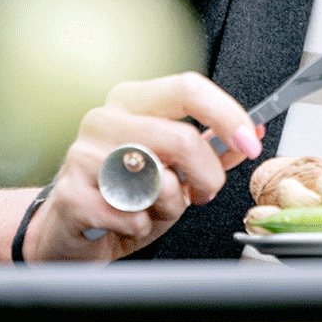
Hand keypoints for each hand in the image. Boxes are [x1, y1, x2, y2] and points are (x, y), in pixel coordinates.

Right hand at [21, 71, 264, 261]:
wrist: (67, 233)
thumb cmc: (123, 196)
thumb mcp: (175, 170)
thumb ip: (212, 149)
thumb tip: (254, 133)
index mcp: (131, 102)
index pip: (188, 88)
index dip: (227, 114)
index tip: (250, 141)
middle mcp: (105, 119)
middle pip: (181, 138)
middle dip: (206, 176)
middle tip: (203, 193)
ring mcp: (83, 154)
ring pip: (159, 181)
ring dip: (169, 206)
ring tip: (152, 209)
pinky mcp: (71, 193)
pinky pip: (132, 216)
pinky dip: (140, 228)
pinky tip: (125, 224)